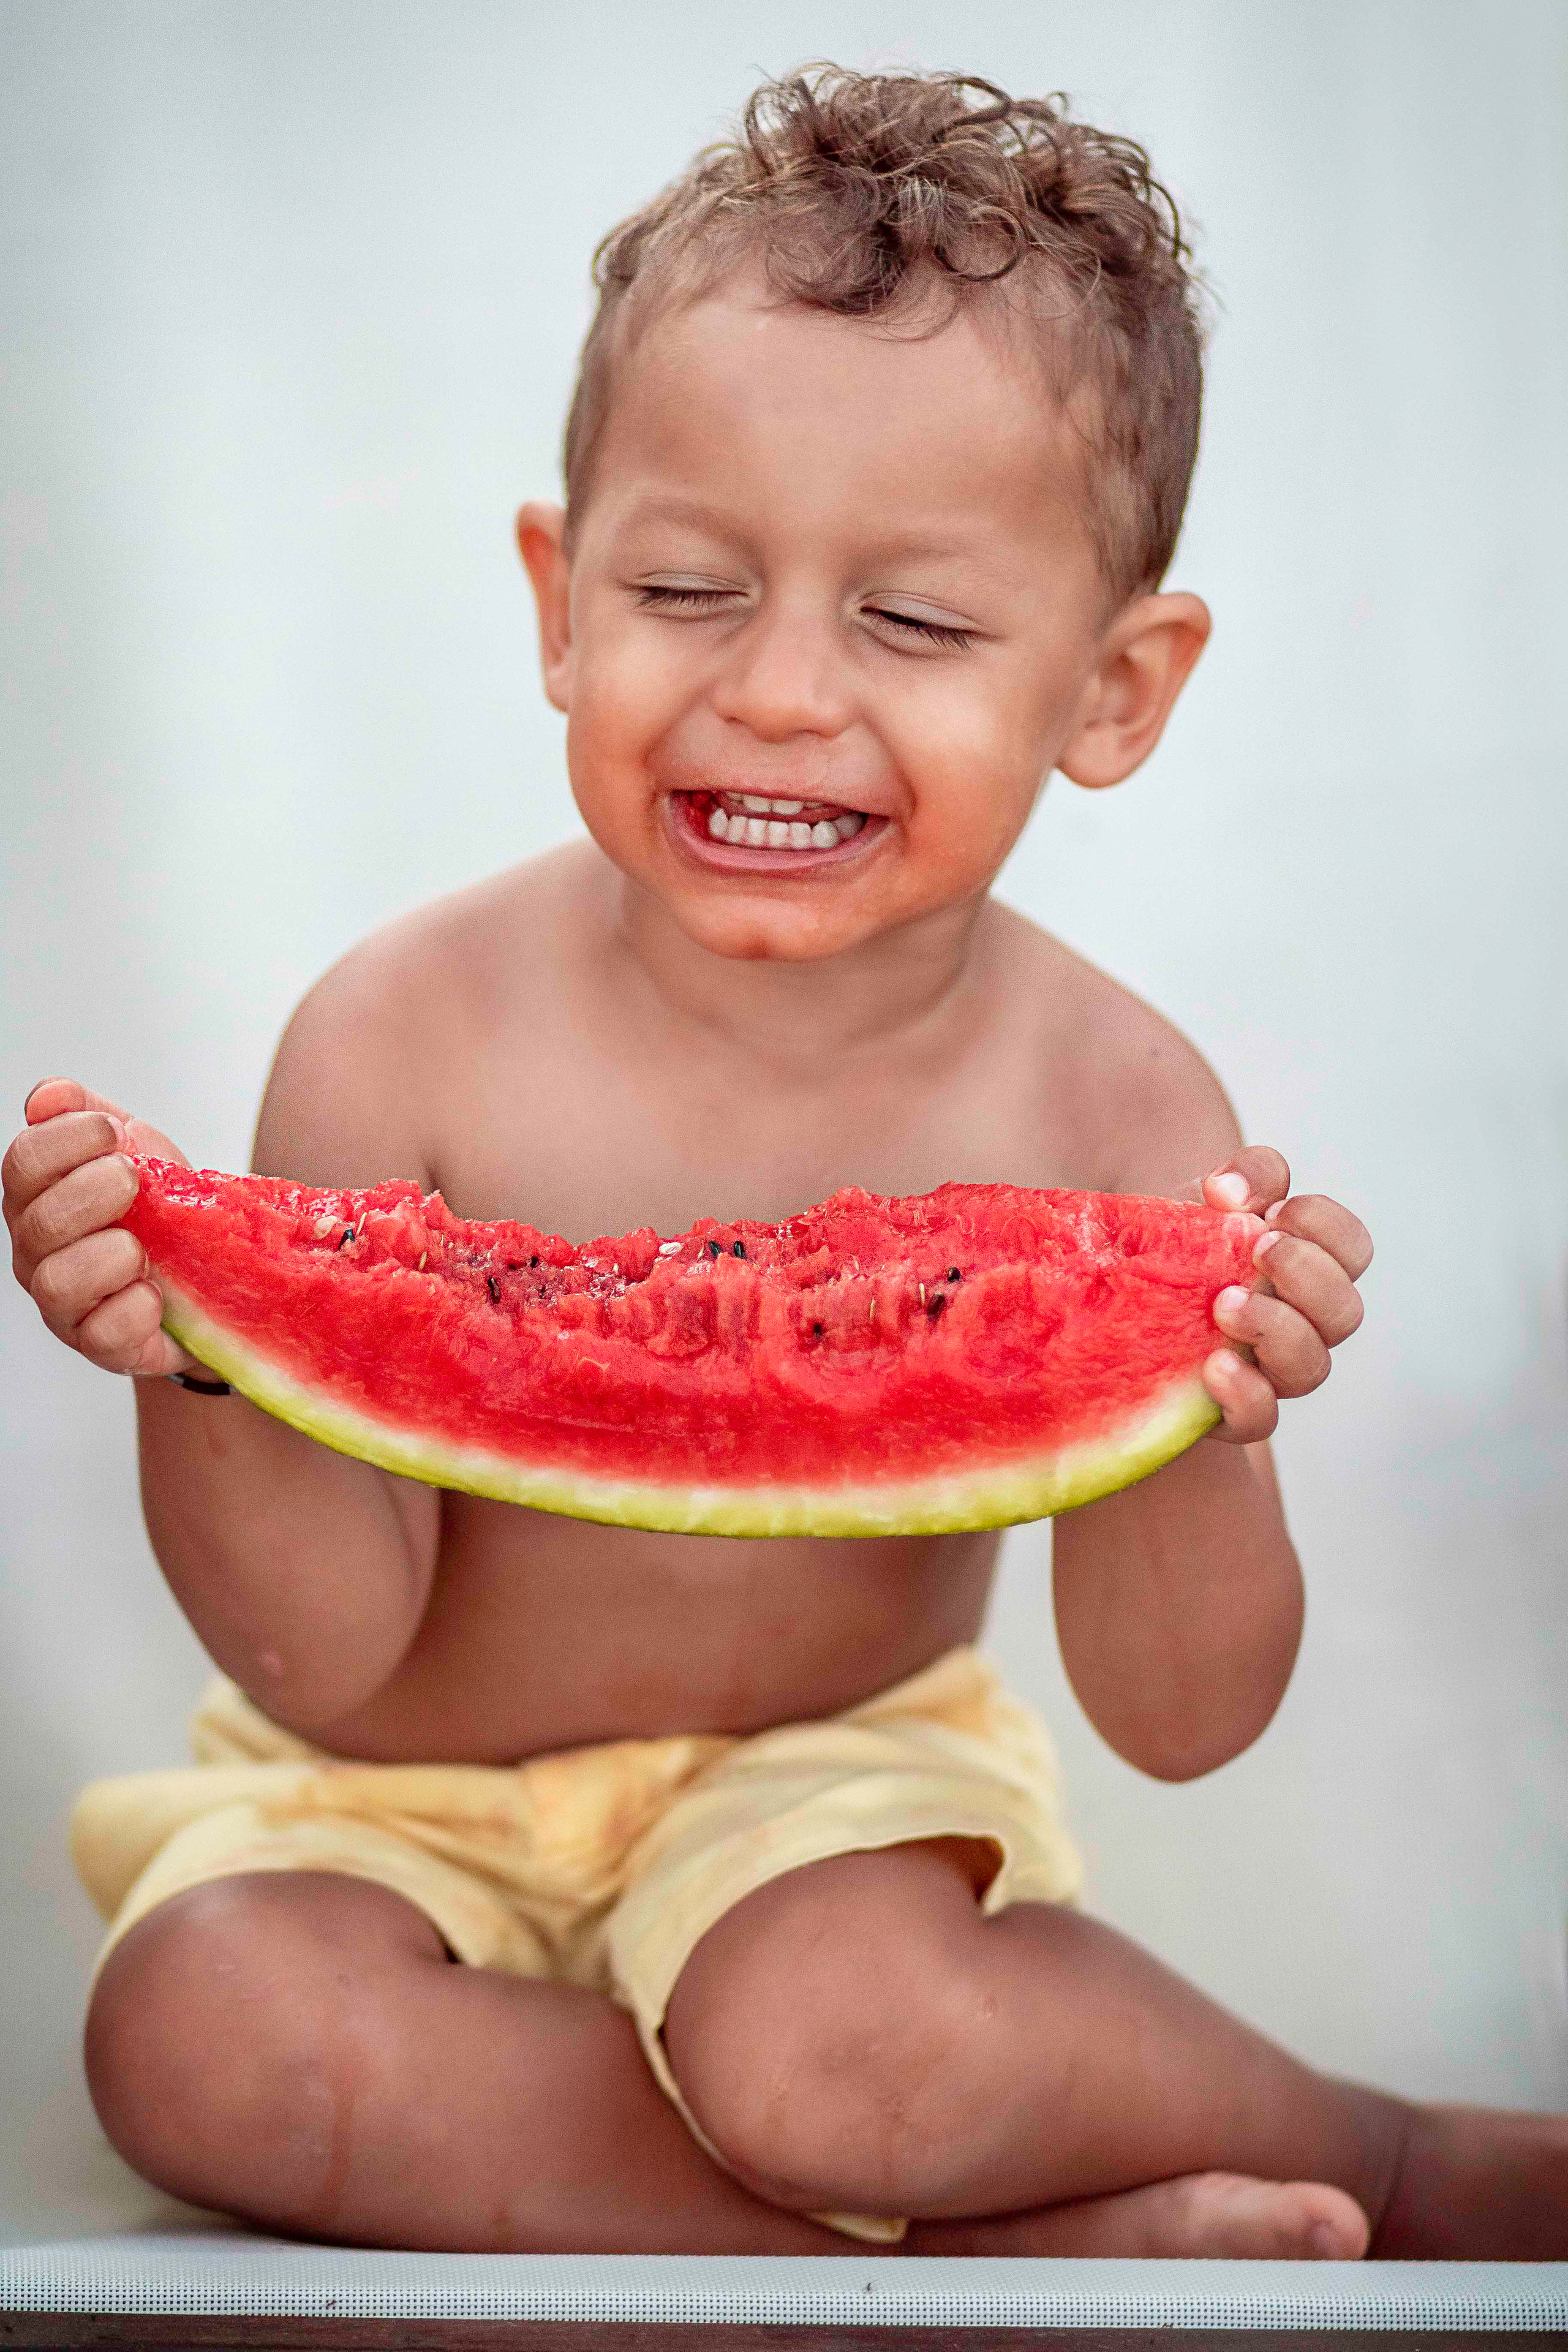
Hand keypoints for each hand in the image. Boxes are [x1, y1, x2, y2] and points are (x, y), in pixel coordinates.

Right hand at [3, 1077, 197, 1377]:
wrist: (214, 1276)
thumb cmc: (162, 1213)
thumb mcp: (133, 1149)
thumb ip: (88, 1113)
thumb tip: (47, 1096)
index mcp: (38, 1198)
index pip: (23, 1162)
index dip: (67, 1139)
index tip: (113, 1132)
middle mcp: (38, 1252)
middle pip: (39, 1221)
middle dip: (93, 1192)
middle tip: (134, 1181)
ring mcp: (66, 1305)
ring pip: (59, 1281)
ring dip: (112, 1255)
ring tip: (145, 1249)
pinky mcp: (103, 1346)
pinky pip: (103, 1332)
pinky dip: (134, 1308)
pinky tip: (156, 1294)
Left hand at [1198, 1147, 1370, 1442]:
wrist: (1125, 1312)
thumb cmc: (1185, 1251)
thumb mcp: (1211, 1203)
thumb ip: (1243, 1179)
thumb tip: (1230, 1192)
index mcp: (1306, 1267)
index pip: (1352, 1248)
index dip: (1324, 1226)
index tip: (1275, 1211)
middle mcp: (1301, 1322)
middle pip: (1345, 1311)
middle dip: (1306, 1274)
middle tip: (1258, 1249)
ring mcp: (1272, 1370)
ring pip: (1311, 1365)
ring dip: (1276, 1328)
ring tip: (1224, 1305)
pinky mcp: (1234, 1410)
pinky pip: (1261, 1419)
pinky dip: (1245, 1392)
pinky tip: (1213, 1365)